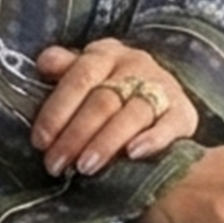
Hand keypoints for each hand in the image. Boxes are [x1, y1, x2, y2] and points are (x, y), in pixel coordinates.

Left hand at [31, 39, 198, 177]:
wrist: (162, 96)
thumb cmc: (111, 88)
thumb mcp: (86, 73)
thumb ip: (64, 68)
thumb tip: (44, 62)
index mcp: (105, 55)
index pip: (79, 77)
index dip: (57, 110)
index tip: (40, 141)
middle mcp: (136, 66)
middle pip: (103, 101)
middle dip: (75, 135)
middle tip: (56, 164)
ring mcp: (162, 88)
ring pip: (133, 114)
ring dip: (106, 142)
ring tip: (85, 167)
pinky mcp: (183, 112)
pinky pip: (168, 125)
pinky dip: (152, 140)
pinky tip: (133, 154)